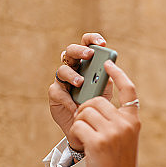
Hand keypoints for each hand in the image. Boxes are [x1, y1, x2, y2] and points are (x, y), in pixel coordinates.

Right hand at [48, 32, 114, 150]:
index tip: (102, 43)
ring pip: (63, 69)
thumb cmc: (98, 104)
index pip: (87, 44)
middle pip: (71, 51)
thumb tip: (109, 67)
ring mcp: (63, 80)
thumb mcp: (105, 90)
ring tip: (81, 83)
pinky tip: (76, 106)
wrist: (89, 126)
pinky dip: (68, 99)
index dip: (92, 40)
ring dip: (72, 75)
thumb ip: (106, 78)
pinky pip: (58, 91)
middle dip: (80, 51)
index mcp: (87, 63)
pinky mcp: (55, 94)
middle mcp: (73, 67)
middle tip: (89, 55)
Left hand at [67, 61, 144, 166]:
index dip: (117, 75)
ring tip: (84, 142)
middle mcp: (124, 123)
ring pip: (84, 112)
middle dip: (84, 113)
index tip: (107, 64)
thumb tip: (93, 104)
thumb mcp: (123, 140)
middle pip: (94, 102)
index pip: (128, 90)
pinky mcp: (98, 142)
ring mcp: (112, 132)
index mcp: (132, 121)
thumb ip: (115, 122)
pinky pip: (77, 126)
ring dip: (78, 126)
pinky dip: (74, 136)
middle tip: (85, 131)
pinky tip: (82, 148)